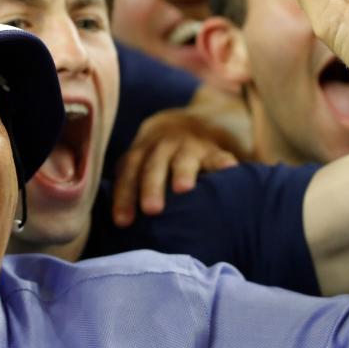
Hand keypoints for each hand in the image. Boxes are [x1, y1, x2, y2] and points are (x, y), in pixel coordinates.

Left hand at [111, 111, 240, 226]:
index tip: (122, 222)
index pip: (128, 174)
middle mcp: (162, 147)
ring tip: (183, 188)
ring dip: (182, 171)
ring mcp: (188, 146)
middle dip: (151, 187)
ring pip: (183, 158)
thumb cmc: (157, 155)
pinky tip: (230, 170)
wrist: (186, 121)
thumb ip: (131, 185)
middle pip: (153, 166)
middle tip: (151, 209)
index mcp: (141, 153)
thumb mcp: (141, 162)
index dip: (124, 196)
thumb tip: (118, 226)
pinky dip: (223, 162)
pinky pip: (218, 155)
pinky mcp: (213, 149)